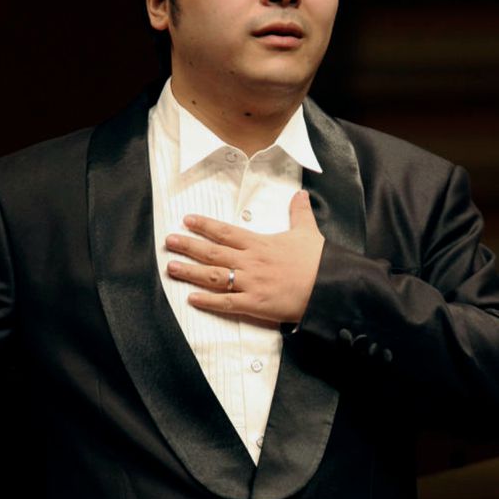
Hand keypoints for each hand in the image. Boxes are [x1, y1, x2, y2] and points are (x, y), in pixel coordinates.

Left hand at [166, 190, 324, 322]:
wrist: (329, 286)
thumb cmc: (318, 260)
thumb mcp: (307, 231)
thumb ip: (299, 212)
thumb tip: (300, 193)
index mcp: (259, 243)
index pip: (226, 232)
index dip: (204, 225)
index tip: (187, 220)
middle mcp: (250, 262)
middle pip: (213, 252)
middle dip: (189, 246)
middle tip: (169, 241)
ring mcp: (250, 283)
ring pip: (213, 276)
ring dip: (190, 271)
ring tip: (171, 267)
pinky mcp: (254, 305)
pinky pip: (226, 303)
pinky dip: (207, 301)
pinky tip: (191, 298)